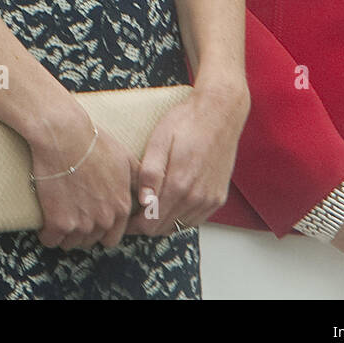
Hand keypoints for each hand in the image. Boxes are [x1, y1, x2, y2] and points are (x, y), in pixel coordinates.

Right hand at [26, 98, 135, 250]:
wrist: (64, 134)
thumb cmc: (93, 142)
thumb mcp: (126, 159)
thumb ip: (140, 183)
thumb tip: (149, 200)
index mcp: (121, 207)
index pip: (112, 237)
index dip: (99, 228)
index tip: (88, 217)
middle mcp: (105, 220)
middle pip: (91, 241)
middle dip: (82, 232)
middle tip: (71, 215)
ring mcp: (82, 223)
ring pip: (72, 244)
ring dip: (65, 234)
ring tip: (57, 217)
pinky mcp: (58, 222)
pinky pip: (51, 240)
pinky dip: (47, 234)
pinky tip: (45, 222)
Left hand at [126, 81, 248, 235]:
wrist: (219, 114)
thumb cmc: (186, 122)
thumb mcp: (159, 140)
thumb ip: (150, 173)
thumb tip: (143, 202)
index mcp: (179, 185)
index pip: (151, 223)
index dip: (134, 224)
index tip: (124, 216)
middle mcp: (197, 198)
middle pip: (164, 228)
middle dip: (146, 224)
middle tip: (132, 212)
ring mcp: (210, 200)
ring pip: (179, 226)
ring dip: (163, 222)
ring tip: (149, 207)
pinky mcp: (218, 197)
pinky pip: (195, 219)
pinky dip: (180, 217)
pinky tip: (170, 203)